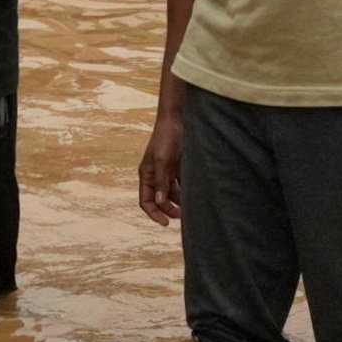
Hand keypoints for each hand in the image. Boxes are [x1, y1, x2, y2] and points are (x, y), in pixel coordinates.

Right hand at [137, 100, 185, 227]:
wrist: (178, 119)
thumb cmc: (166, 137)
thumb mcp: (162, 160)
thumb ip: (161, 181)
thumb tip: (159, 201)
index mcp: (146, 175)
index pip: (146, 201)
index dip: (154, 213)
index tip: (165, 223)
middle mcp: (156, 176)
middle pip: (160, 200)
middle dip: (169, 210)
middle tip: (181, 216)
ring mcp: (168, 172)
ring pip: (172, 194)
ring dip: (179, 202)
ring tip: (190, 207)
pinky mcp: (179, 168)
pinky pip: (182, 185)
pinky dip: (187, 191)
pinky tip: (195, 196)